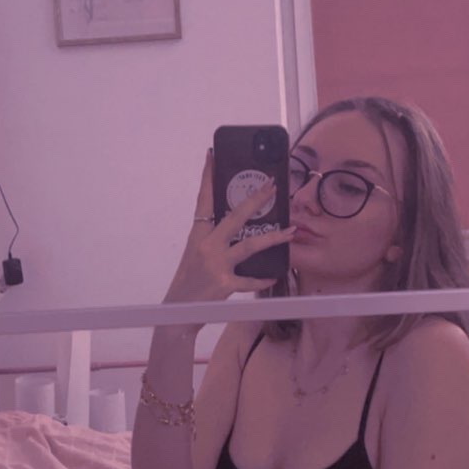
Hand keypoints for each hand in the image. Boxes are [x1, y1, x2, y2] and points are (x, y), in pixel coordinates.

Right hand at [162, 151, 295, 309]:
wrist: (178, 312)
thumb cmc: (188, 280)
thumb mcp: (195, 253)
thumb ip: (213, 238)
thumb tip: (237, 223)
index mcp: (197, 235)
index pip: (203, 200)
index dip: (208, 177)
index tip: (212, 155)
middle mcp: (206, 246)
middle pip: (234, 217)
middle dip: (255, 200)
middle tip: (272, 185)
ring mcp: (216, 265)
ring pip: (249, 245)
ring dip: (272, 237)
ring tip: (290, 230)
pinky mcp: (225, 284)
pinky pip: (250, 280)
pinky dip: (262, 278)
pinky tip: (274, 274)